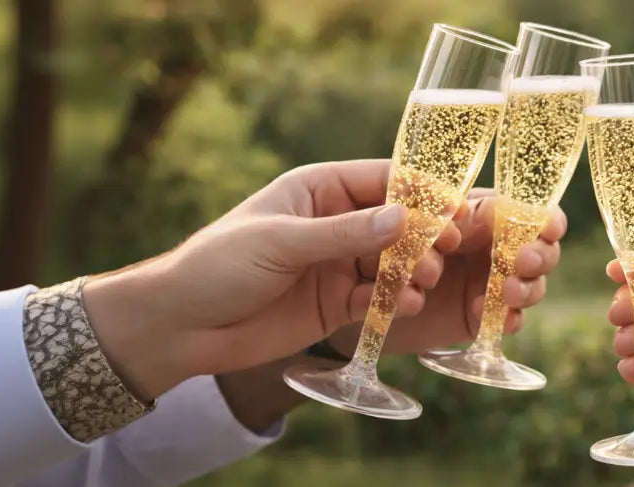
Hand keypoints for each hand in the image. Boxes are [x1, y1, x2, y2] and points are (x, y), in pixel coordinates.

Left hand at [83, 159, 458, 399]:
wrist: (181, 326)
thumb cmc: (219, 265)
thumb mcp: (281, 242)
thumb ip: (343, 233)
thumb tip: (404, 218)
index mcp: (319, 189)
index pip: (382, 179)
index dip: (420, 192)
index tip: (452, 208)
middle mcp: (335, 223)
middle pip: (396, 223)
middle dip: (423, 236)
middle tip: (443, 251)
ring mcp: (338, 264)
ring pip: (393, 262)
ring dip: (414, 271)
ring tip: (421, 282)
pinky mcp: (338, 304)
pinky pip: (379, 298)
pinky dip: (395, 302)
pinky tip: (405, 306)